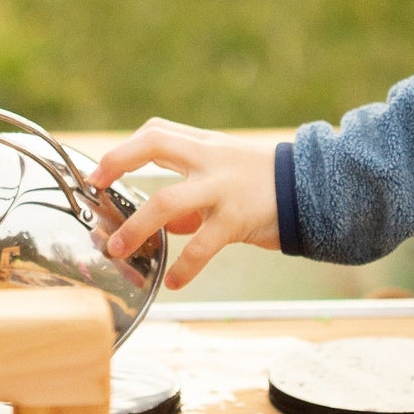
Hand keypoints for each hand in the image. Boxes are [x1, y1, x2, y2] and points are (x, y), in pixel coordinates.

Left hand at [90, 119, 280, 289]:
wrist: (315, 189)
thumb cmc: (266, 184)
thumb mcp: (227, 175)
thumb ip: (193, 195)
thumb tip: (165, 225)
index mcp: (206, 146)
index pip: (157, 132)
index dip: (124, 150)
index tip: (100, 172)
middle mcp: (210, 160)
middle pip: (155, 144)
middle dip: (118, 162)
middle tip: (97, 190)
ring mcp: (222, 188)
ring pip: (167, 200)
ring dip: (137, 226)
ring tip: (118, 249)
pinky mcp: (237, 218)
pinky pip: (202, 245)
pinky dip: (185, 266)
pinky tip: (174, 281)